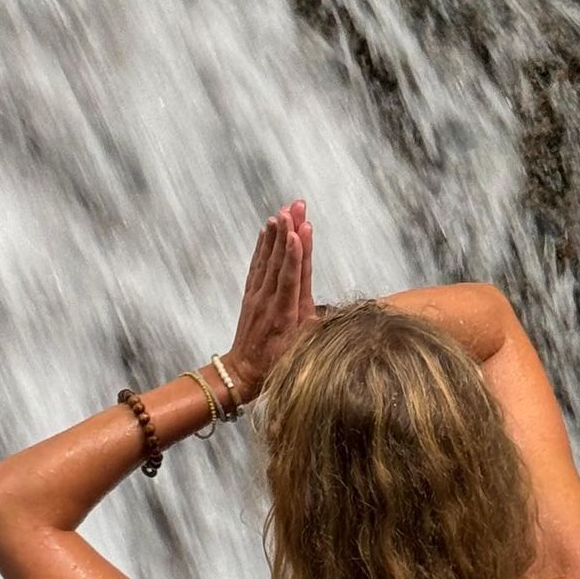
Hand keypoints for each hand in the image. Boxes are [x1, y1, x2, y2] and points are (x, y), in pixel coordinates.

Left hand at [222, 200, 315, 402]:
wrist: (244, 372)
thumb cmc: (280, 364)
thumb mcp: (303, 349)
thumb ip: (314, 324)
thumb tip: (335, 308)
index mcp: (286, 315)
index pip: (293, 277)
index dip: (297, 252)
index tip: (301, 229)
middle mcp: (270, 301)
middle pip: (281, 261)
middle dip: (289, 231)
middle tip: (296, 206)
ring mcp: (258, 296)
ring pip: (268, 259)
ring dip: (277, 232)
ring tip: (284, 209)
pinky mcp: (251, 294)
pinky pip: (257, 264)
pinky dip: (263, 245)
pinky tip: (268, 229)